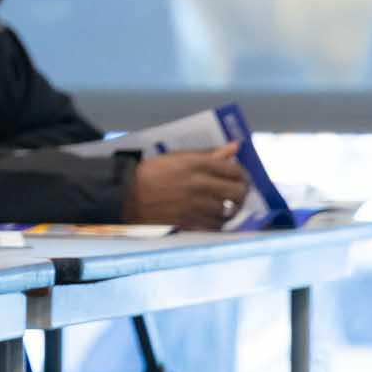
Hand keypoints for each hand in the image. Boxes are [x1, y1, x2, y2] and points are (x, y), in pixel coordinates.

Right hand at [124, 146, 249, 227]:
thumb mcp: (179, 157)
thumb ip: (210, 154)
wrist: (128, 195)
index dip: (243, 174)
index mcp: (197, 165)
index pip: (235, 170)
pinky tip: (215, 218)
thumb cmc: (152, 172)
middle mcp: (200, 184)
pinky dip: (219, 223)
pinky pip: (216, 225)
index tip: (241, 177)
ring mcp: (195, 205)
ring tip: (227, 206)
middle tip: (238, 193)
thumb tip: (235, 146)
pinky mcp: (190, 221)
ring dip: (231, 209)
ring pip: (229, 211)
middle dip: (243, 193)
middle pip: (238, 192)